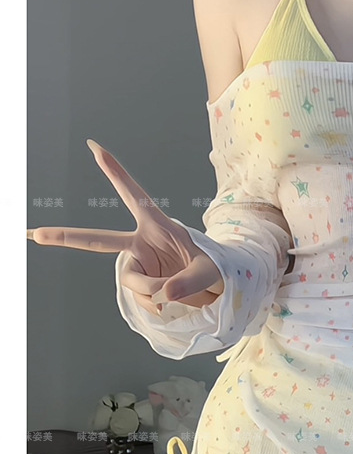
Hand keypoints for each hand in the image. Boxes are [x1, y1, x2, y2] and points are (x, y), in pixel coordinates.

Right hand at [27, 139, 223, 316]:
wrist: (217, 288)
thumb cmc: (216, 269)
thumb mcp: (210, 271)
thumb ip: (188, 282)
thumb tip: (162, 296)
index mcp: (158, 226)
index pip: (134, 195)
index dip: (115, 172)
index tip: (95, 147)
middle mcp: (142, 243)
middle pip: (99, 241)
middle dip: (67, 237)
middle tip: (34, 234)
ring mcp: (139, 264)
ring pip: (132, 282)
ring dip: (152, 291)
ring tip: (175, 293)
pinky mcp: (141, 283)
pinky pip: (139, 298)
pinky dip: (152, 304)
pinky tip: (165, 305)